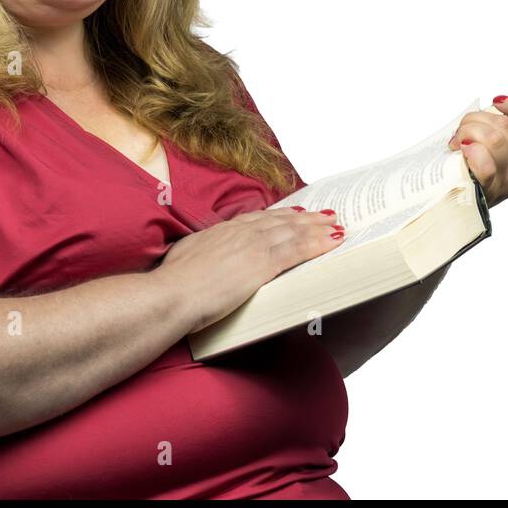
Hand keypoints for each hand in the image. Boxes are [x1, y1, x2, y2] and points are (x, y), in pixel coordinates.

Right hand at [155, 206, 344, 332]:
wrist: (171, 294)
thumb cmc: (172, 284)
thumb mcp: (185, 258)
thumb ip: (201, 254)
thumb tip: (203, 259)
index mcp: (222, 231)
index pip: (258, 219)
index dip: (279, 216)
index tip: (294, 213)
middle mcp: (240, 232)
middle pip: (281, 221)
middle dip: (305, 219)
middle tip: (325, 216)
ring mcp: (253, 246)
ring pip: (294, 232)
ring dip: (318, 228)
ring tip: (336, 226)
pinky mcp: (263, 263)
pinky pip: (298, 250)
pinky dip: (319, 244)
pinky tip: (334, 243)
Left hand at [446, 94, 507, 207]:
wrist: (452, 198)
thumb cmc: (472, 164)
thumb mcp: (496, 140)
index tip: (496, 102)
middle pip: (505, 126)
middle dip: (476, 118)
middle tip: (462, 128)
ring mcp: (507, 182)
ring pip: (493, 139)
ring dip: (467, 131)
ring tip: (457, 140)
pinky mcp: (488, 191)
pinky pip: (485, 163)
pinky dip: (470, 151)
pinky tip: (460, 150)